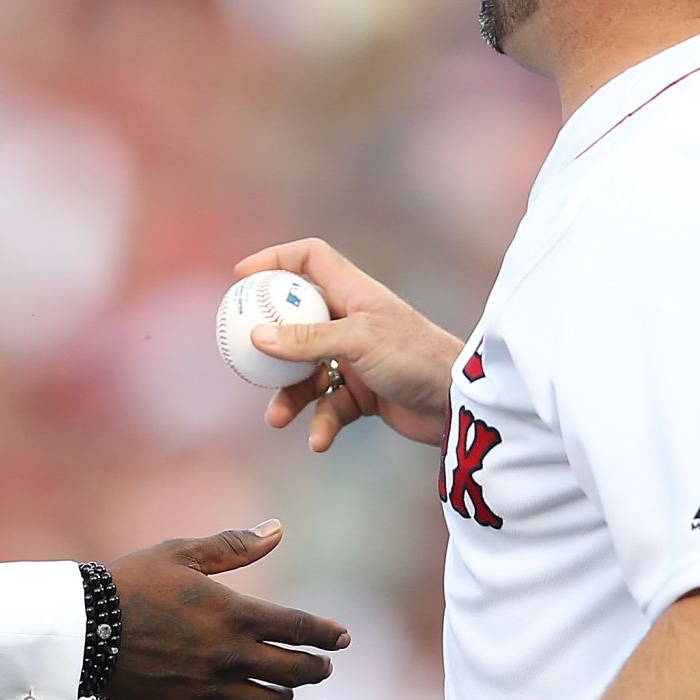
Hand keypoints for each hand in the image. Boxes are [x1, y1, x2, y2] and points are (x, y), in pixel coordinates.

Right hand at [103, 523, 348, 699]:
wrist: (83, 628)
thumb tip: (277, 530)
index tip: (344, 637)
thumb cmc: (132, 582)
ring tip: (284, 684)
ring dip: (284, 693)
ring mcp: (209, 688)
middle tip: (322, 664)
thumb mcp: (182, 553)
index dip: (328, 634)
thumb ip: (234, 546)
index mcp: (234, 614)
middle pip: (295, 671)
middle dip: (317, 667)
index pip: (300, 628)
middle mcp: (230, 656)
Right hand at [235, 238, 463, 451]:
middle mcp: (352, 320)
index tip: (241, 278)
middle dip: (269, 340)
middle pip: (297, 319)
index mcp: (354, 292)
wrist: (459, 403)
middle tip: (240, 354)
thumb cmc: (416, 357)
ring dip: (291, 395)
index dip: (275, 260)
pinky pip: (329, 405)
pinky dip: (321, 422)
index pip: (310, 259)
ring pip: (307, 371)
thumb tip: (258, 336)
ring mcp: (357, 357)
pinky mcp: (364, 392)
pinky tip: (319, 439)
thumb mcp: (358, 342)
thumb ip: (308, 340)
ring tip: (276, 417)